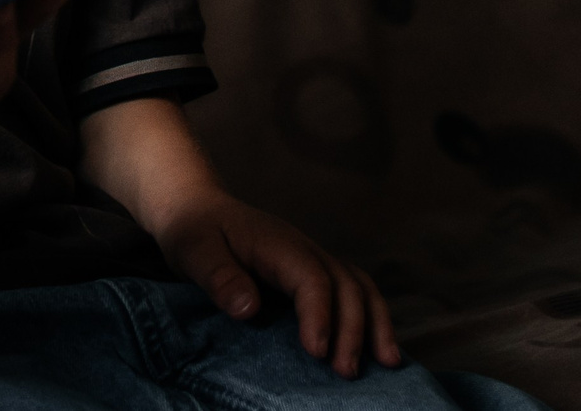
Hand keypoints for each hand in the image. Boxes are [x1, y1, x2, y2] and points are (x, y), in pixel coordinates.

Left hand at [152, 192, 400, 377]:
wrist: (196, 208)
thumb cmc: (194, 230)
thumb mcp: (193, 250)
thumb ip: (218, 277)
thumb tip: (249, 309)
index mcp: (277, 244)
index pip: (312, 279)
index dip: (320, 315)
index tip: (316, 352)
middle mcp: (304, 250)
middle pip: (345, 285)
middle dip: (352, 330)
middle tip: (346, 372)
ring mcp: (313, 260)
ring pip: (360, 287)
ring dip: (375, 324)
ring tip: (387, 363)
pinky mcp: (314, 273)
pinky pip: (353, 292)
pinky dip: (370, 317)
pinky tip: (377, 347)